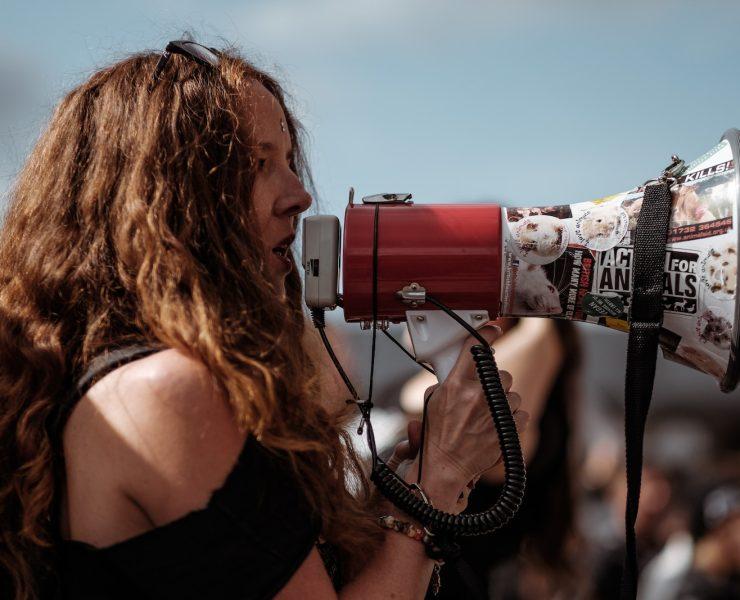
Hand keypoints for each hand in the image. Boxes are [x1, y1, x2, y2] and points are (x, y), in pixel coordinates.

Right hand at [404, 325, 528, 509]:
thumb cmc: (436, 437)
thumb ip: (449, 381)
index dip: (487, 334)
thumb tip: (462, 369)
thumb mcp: (433, 401)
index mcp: (456, 385)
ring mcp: (494, 413)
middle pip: (501, 373)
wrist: (445, 466)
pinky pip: (521, 413)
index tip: (494, 329)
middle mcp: (477, 395)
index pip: (475, 349)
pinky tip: (499, 425)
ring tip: (489, 415)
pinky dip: (513, 419)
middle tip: (484, 395)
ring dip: (503, 402)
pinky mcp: (507, 429)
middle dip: (495, 382)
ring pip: (512, 394)